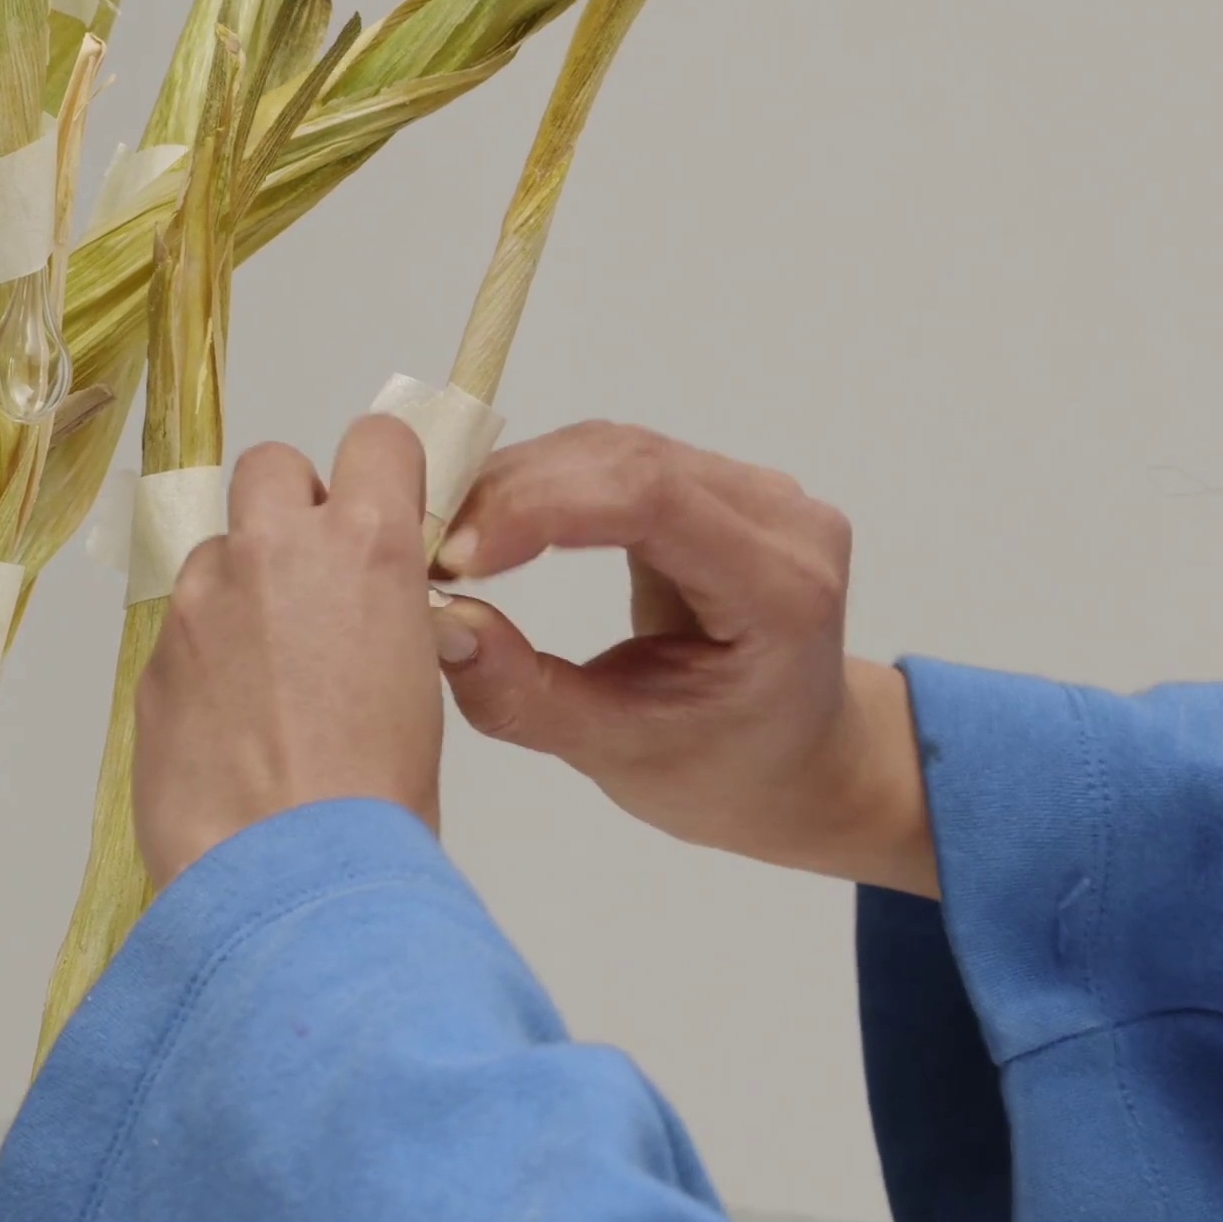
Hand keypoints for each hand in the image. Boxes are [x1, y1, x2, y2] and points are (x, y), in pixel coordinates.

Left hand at [132, 416, 447, 887]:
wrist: (286, 877)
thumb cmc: (377, 798)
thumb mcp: (418, 681)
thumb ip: (382, 609)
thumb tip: (366, 605)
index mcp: (365, 546)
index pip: (376, 440)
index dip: (382, 473)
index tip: (385, 509)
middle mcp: (275, 551)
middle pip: (273, 466)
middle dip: (293, 510)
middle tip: (314, 584)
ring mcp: (201, 600)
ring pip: (218, 551)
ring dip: (240, 589)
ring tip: (268, 677)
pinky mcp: (152, 656)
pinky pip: (182, 627)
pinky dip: (204, 656)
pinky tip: (230, 726)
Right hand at [429, 422, 935, 895]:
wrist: (799, 761)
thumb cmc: (722, 774)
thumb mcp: (617, 754)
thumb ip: (525, 697)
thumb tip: (438, 623)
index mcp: (782, 592)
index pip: (651, 503)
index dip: (541, 509)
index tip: (454, 555)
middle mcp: (784, 521)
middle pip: (628, 461)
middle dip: (512, 492)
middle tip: (423, 544)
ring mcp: (758, 492)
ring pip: (614, 447)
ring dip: (518, 482)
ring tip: (444, 537)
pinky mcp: (720, 484)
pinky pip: (618, 459)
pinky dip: (543, 484)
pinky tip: (489, 522)